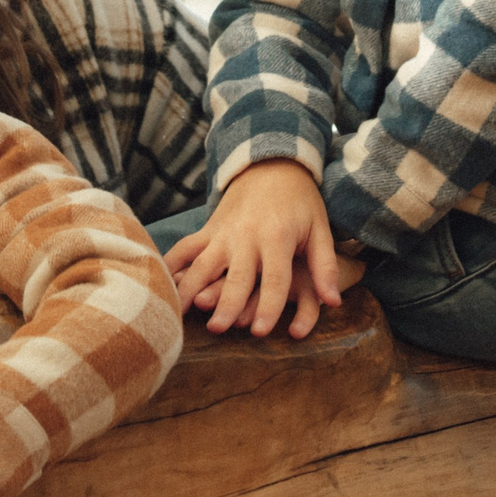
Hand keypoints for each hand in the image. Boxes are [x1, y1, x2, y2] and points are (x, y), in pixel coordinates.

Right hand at [163, 160, 340, 338]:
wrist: (271, 164)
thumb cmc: (300, 202)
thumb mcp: (319, 229)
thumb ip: (324, 266)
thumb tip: (334, 302)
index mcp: (278, 238)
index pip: (274, 279)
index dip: (269, 306)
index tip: (259, 332)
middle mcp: (247, 236)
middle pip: (237, 276)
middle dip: (226, 303)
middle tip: (217, 329)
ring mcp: (223, 233)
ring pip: (204, 264)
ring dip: (190, 288)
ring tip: (179, 312)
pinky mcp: (208, 229)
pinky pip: (186, 247)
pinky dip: (171, 265)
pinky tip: (161, 285)